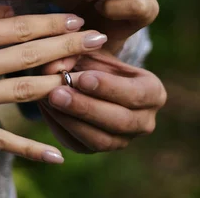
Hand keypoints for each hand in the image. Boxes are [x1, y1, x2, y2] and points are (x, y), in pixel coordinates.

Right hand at [0, 14, 107, 162]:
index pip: (20, 24)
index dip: (54, 21)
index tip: (79, 17)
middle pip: (31, 52)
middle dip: (69, 45)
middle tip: (99, 40)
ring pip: (24, 89)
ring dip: (58, 83)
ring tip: (86, 79)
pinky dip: (29, 147)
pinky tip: (55, 152)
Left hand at [38, 51, 166, 152]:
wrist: (87, 76)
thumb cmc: (92, 59)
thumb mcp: (87, 50)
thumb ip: (74, 52)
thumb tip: (53, 66)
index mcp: (152, 92)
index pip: (135, 94)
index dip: (108, 87)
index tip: (82, 78)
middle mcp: (144, 121)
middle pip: (119, 121)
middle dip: (86, 107)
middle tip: (57, 93)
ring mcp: (121, 140)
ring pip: (99, 139)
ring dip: (71, 120)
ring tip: (48, 99)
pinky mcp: (95, 148)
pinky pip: (79, 144)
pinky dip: (61, 127)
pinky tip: (46, 107)